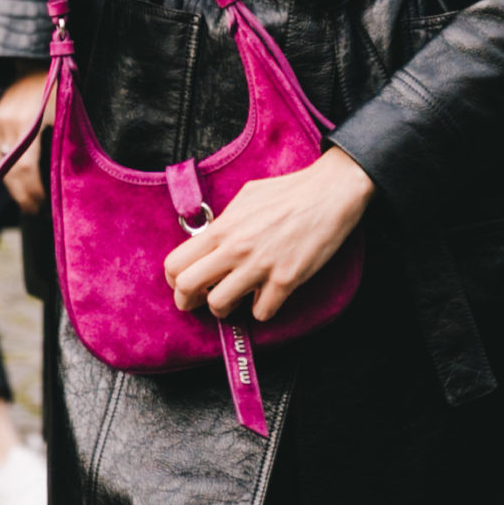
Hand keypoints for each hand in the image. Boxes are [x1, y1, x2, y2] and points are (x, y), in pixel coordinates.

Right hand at [0, 68, 53, 214]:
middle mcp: (8, 123)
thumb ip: (64, 144)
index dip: (33, 192)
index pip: (26, 169)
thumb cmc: (61, 91)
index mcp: (28, 123)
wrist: (37, 63)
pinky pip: (0, 152)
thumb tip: (66, 181)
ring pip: (3, 164)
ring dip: (14, 185)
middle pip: (10, 171)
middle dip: (22, 195)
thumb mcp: (67, 115)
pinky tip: (19, 181)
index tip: (43, 206)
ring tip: (29, 202)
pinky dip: (9, 169)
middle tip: (35, 212)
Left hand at [164, 149, 372, 323]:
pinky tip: (268, 296)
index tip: (184, 283)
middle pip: (187, 288)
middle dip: (188, 301)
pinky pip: (261, 312)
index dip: (174, 280)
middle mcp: (235, 248)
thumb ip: (224, 222)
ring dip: (224, 308)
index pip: (175, 263)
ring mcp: (260, 266)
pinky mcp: (286, 280)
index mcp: (222, 228)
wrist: (330, 193)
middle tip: (199, 301)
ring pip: (219, 306)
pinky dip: (262, 309)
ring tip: (234, 301)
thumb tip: (210, 239)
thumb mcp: (245, 198)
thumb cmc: (288, 192)